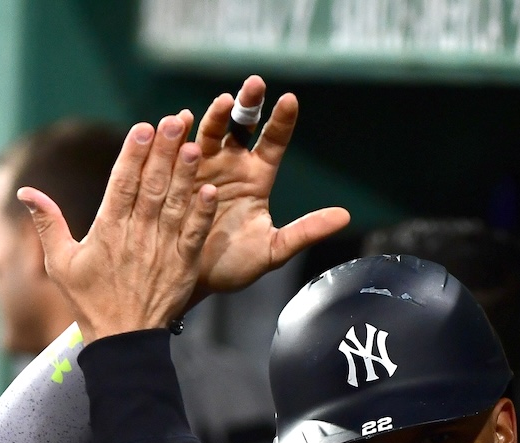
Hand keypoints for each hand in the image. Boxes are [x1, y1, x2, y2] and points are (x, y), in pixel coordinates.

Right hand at [19, 116, 217, 342]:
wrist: (122, 341)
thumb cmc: (90, 301)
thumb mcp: (60, 263)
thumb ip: (47, 223)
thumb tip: (25, 191)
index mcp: (107, 230)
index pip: (122, 183)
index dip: (133, 153)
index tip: (142, 127)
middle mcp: (136, 235)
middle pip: (152, 185)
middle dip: (163, 151)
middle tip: (175, 120)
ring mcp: (161, 249)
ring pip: (174, 204)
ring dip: (185, 175)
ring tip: (194, 145)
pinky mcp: (182, 265)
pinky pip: (194, 235)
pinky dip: (201, 214)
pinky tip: (208, 191)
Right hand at [190, 76, 349, 296]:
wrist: (191, 281)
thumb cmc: (234, 267)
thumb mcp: (273, 250)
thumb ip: (306, 231)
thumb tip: (344, 217)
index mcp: (258, 178)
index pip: (273, 142)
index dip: (282, 121)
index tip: (289, 100)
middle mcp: (231, 165)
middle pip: (241, 125)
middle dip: (248, 103)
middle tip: (255, 84)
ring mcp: (202, 167)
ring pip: (209, 132)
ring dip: (215, 115)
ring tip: (222, 102)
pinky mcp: (175, 175)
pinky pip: (177, 148)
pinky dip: (179, 133)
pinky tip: (181, 120)